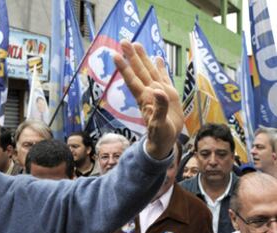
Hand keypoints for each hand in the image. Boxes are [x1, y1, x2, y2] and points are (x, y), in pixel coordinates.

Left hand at [114, 40, 183, 159]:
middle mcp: (149, 93)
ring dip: (143, 58)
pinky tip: (157, 58)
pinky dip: (160, 67)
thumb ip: (159, 108)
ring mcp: (157, 92)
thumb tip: (159, 91)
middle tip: (124, 41)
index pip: (133, 80)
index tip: (116, 55)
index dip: (125, 68)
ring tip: (137, 44)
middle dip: (132, 56)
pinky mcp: (167, 95)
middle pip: (139, 71)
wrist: (165, 141)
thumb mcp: (159, 124)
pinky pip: (162, 77)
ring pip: (149, 71)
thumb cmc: (159, 136)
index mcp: (145, 99)